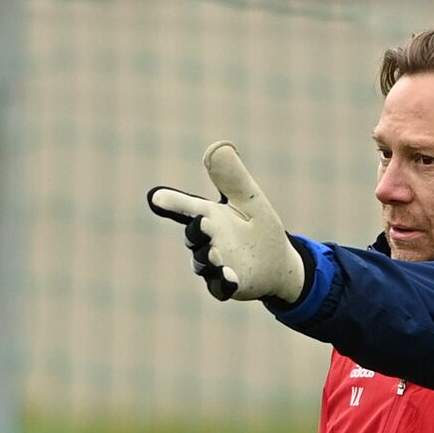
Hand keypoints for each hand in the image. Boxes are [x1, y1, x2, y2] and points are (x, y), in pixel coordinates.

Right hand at [148, 141, 305, 301]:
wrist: (277, 264)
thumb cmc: (258, 228)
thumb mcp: (250, 200)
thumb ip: (233, 178)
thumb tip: (218, 146)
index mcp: (210, 216)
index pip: (187, 206)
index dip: (172, 202)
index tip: (157, 197)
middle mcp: (207, 241)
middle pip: (194, 236)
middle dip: (196, 231)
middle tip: (202, 222)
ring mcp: (215, 265)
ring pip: (204, 263)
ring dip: (207, 258)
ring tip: (214, 252)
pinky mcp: (228, 285)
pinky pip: (221, 287)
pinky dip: (223, 283)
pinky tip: (229, 278)